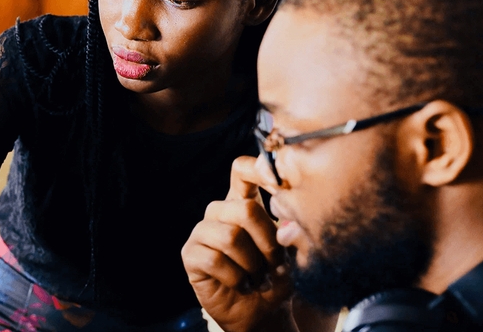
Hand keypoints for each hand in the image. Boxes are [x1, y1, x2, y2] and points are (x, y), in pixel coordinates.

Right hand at [182, 156, 293, 331]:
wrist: (261, 312)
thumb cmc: (275, 279)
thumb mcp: (291, 254)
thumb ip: (290, 233)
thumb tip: (285, 225)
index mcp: (243, 204)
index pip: (242, 171)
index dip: (257, 170)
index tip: (280, 185)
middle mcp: (220, 213)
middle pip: (244, 209)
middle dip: (268, 242)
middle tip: (274, 263)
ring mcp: (202, 232)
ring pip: (231, 236)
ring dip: (252, 264)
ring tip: (257, 277)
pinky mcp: (190, 254)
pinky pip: (214, 259)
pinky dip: (236, 277)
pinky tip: (240, 284)